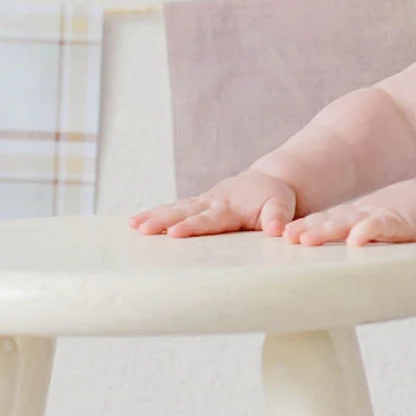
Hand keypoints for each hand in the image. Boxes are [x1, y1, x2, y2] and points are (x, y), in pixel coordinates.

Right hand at [129, 169, 296, 236]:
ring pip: (175, 208)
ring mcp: (203, 202)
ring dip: (154, 216)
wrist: (269, 182)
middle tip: (142, 229)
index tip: (174, 233)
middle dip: (162, 220)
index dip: (192, 227)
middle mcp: (213, 202)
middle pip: (184, 212)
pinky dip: (156, 214)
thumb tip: (276, 230)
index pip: (209, 219)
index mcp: (231, 207)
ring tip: (133, 226)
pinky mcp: (198, 204)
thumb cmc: (276, 199)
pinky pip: (175, 208)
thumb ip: (278, 217)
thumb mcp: (282, 206)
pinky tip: (136, 223)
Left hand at [282, 179, 415, 246]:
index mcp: (353, 219)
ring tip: (306, 239)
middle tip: (285, 238)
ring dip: (325, 231)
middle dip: (305, 229)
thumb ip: (353, 236)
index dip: (301, 228)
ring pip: (347, 223)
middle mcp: (360, 217)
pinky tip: (355, 239)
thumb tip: (330, 254)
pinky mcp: (399, 223)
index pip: (322, 222)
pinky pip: (380, 227)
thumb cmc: (407, 220)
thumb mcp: (373, 227)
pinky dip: (367, 232)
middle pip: (327, 222)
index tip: (278, 238)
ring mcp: (378, 218)